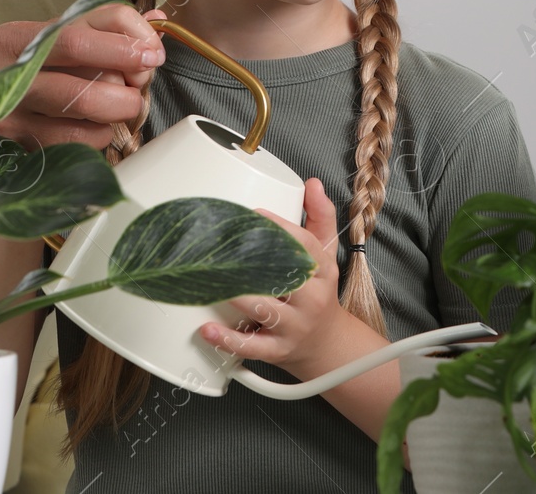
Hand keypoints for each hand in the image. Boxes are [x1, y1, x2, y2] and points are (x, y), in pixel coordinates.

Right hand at [0, 0, 166, 153]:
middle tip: (137, 93)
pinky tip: (88, 139)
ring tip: (116, 118)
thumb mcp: (26, 38)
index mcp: (22, 39)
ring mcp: (7, 120)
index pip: (85, 31)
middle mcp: (13, 76)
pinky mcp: (5, 155)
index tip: (152, 53)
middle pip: (87, 85)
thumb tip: (152, 18)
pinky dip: (88, 150)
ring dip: (111, 126)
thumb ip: (87, 29)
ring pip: (79, 128)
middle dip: (128, 94)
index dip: (128, 43)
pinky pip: (63, 157)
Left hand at [198, 178, 352, 374]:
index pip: (306, 245)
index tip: (253, 214)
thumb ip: (320, 218)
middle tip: (221, 248)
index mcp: (322, 271)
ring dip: (235, 295)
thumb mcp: (326, 257)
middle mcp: (311, 299)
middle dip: (252, 262)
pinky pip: (252, 346)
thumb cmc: (318, 295)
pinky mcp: (278, 351)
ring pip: (265, 309)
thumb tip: (312, 184)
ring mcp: (295, 327)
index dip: (280, 228)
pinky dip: (227, 339)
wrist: (328, 346)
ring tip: (208, 281)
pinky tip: (207, 328)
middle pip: (284, 277)